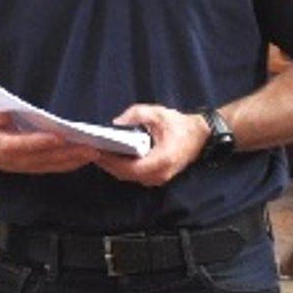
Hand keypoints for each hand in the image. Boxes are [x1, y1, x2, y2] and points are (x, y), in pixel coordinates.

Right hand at [0, 111, 97, 174]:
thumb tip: (3, 115)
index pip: (22, 145)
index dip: (41, 142)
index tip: (61, 136)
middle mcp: (10, 161)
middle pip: (42, 159)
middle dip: (68, 154)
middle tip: (90, 148)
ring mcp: (19, 167)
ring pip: (49, 166)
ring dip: (72, 161)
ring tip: (93, 153)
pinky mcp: (27, 168)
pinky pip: (49, 168)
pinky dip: (66, 164)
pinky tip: (82, 159)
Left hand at [93, 103, 209, 187]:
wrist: (200, 135)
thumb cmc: (179, 124)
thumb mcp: (158, 113)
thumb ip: (136, 115)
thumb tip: (115, 123)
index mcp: (161, 160)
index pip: (129, 167)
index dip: (111, 161)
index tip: (97, 151)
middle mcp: (159, 175)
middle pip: (125, 174)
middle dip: (107, 163)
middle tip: (91, 151)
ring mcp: (159, 179)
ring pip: (128, 176)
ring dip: (113, 166)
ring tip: (99, 152)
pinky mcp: (157, 177)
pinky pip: (134, 175)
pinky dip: (121, 167)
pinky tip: (112, 156)